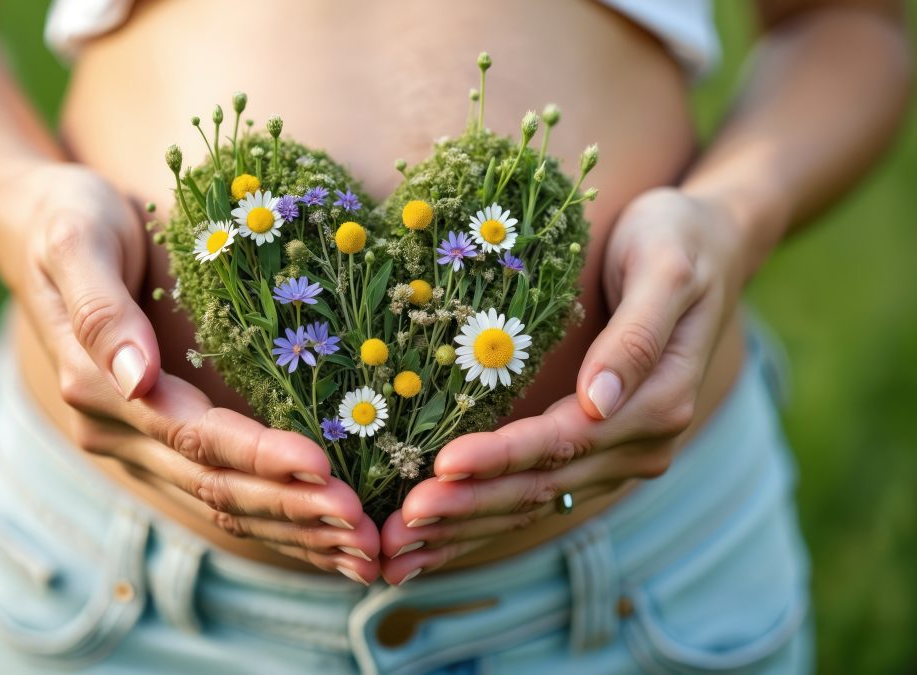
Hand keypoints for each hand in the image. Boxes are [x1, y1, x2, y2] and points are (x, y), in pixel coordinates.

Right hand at [0, 161, 380, 581]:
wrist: (40, 226)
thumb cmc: (68, 221)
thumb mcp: (75, 244)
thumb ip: (101, 312)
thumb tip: (136, 379)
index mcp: (98, 387)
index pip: (193, 436)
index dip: (259, 456)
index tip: (322, 468)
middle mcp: (117, 429)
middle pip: (214, 485)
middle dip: (291, 508)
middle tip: (362, 530)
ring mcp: (136, 442)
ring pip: (220, 504)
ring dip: (292, 529)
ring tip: (359, 549)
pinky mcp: (159, 440)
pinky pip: (219, 493)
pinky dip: (274, 519)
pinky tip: (322, 535)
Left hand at [380, 187, 744, 583]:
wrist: (709, 248)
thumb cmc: (678, 243)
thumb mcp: (667, 270)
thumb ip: (636, 336)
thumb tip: (599, 400)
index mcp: (658, 402)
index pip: (562, 441)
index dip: (499, 458)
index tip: (441, 466)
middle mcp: (642, 443)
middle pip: (542, 485)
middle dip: (467, 507)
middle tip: (399, 528)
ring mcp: (620, 455)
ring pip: (535, 501)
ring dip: (467, 526)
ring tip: (403, 548)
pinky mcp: (597, 453)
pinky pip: (538, 493)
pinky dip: (485, 518)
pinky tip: (439, 538)